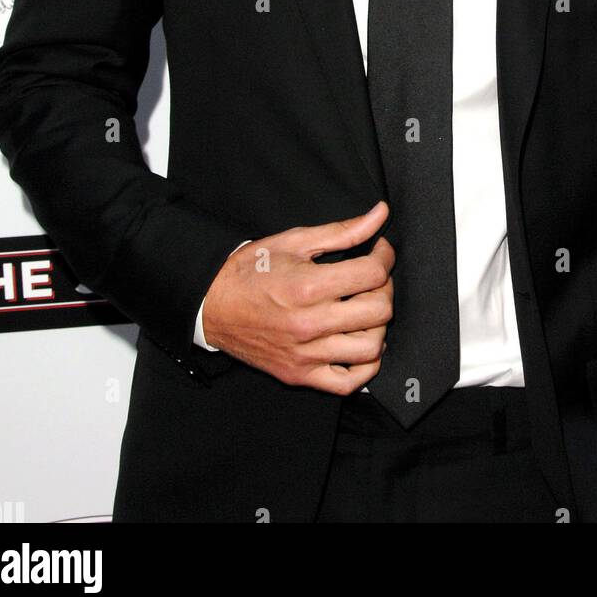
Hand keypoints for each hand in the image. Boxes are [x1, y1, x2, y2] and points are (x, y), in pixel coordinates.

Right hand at [201, 201, 393, 393]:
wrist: (211, 305)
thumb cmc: (250, 270)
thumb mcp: (294, 241)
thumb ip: (342, 231)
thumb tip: (380, 214)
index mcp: (307, 286)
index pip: (372, 274)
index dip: (384, 256)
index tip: (379, 251)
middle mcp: (309, 324)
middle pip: (379, 311)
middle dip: (385, 288)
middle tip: (373, 278)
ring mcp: (305, 355)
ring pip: (371, 348)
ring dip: (378, 325)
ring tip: (365, 310)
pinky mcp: (299, 375)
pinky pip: (348, 383)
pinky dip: (366, 367)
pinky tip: (359, 342)